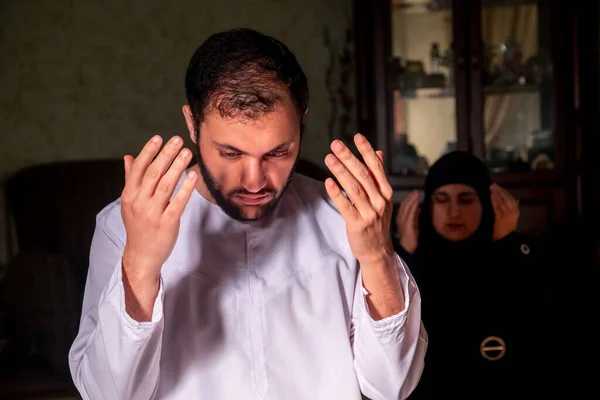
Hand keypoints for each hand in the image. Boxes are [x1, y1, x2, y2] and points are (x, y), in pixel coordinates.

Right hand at [121, 135, 196, 284]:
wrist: (142, 255)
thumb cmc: (138, 226)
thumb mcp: (130, 202)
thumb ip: (131, 179)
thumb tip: (129, 157)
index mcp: (130, 195)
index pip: (139, 169)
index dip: (149, 152)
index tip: (159, 138)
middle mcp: (139, 202)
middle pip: (153, 173)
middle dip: (166, 154)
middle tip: (178, 140)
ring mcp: (153, 213)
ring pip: (166, 185)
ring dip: (178, 166)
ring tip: (188, 152)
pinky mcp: (167, 223)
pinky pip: (178, 202)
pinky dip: (186, 188)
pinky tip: (193, 176)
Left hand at [324, 134, 394, 266]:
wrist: (377, 251)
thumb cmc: (377, 222)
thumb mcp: (382, 197)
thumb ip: (378, 175)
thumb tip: (378, 152)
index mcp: (385, 191)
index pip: (376, 166)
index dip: (366, 150)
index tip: (356, 136)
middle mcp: (380, 200)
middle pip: (363, 175)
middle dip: (349, 157)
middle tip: (336, 144)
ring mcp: (370, 213)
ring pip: (354, 188)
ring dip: (340, 171)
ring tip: (329, 158)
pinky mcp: (358, 224)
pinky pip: (346, 206)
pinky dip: (337, 193)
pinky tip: (328, 182)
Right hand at [395, 190, 419, 253]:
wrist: (407, 249)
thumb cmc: (410, 239)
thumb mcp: (412, 225)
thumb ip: (414, 216)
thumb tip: (417, 207)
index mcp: (399, 219)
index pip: (402, 207)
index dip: (407, 199)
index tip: (413, 194)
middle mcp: (399, 220)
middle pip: (403, 206)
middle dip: (410, 198)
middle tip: (415, 191)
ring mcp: (402, 223)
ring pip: (406, 208)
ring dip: (411, 200)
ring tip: (416, 194)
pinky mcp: (407, 226)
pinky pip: (410, 214)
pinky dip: (413, 207)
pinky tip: (417, 202)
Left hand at [490, 183, 518, 240]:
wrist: (505, 238)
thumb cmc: (508, 227)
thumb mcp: (513, 217)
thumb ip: (515, 208)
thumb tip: (517, 199)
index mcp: (516, 211)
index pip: (511, 198)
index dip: (504, 191)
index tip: (499, 186)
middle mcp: (513, 211)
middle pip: (506, 198)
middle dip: (500, 191)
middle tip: (493, 185)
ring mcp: (507, 214)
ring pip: (501, 201)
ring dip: (496, 194)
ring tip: (491, 188)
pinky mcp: (500, 217)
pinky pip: (497, 207)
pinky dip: (494, 200)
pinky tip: (491, 196)